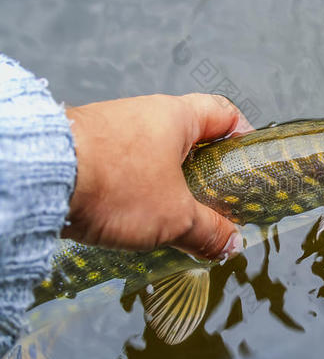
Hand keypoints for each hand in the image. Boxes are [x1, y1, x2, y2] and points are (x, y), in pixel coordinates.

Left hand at [62, 93, 251, 258]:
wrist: (40, 179)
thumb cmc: (119, 184)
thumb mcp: (174, 216)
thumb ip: (208, 231)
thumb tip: (231, 246)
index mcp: (177, 117)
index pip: (224, 113)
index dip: (243, 136)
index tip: (247, 166)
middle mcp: (147, 114)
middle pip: (192, 138)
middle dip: (207, 173)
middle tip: (216, 204)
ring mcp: (116, 130)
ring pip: (158, 155)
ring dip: (172, 185)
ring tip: (177, 219)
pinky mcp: (90, 149)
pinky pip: (128, 167)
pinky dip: (140, 190)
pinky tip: (139, 218)